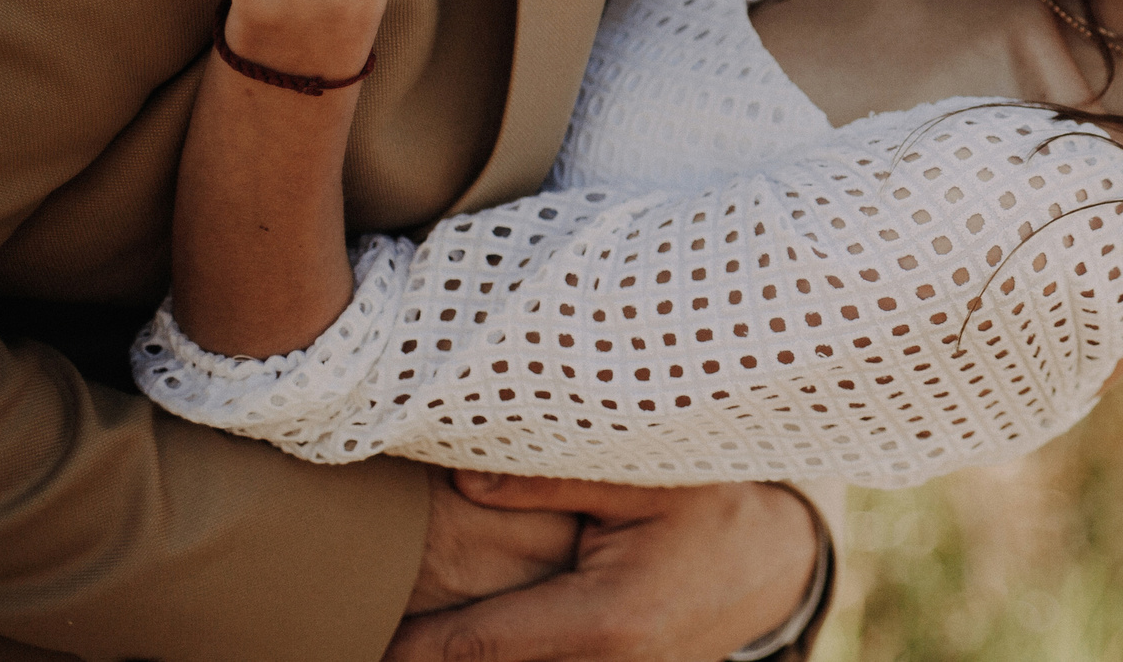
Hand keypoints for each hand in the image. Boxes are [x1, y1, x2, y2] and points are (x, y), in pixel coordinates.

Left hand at [387, 473, 820, 661]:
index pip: (471, 647)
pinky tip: (450, 642)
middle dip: (420, 655)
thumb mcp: (647, 478)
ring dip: (456, 656)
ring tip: (393, 638)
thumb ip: (555, 477)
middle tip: (349, 631)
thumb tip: (463, 481)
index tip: (347, 631)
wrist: (775, 564)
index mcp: (604, 621)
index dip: (404, 647)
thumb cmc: (715, 509)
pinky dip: (496, 656)